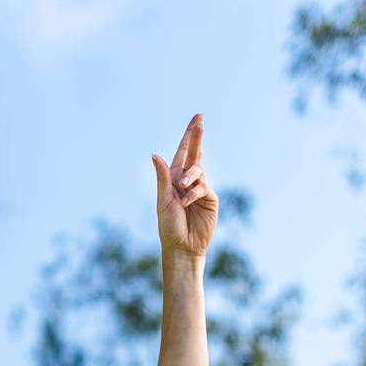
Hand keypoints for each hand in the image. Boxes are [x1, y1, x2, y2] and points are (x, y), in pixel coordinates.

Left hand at [152, 114, 217, 260]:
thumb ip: (162, 177)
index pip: (183, 153)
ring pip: (198, 170)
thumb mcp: (163, 200)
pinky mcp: (210, 198)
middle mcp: (188, 181)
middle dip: (196, 138)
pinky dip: (193, 193)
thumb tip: (156, 155)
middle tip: (199, 122)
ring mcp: (200, 189)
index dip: (189, 136)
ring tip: (182, 189)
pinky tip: (186, 203)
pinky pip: (203, 187)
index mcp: (174, 179)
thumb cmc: (169, 227)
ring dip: (190, 176)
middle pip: (194, 154)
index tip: (198, 118)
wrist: (182, 247)